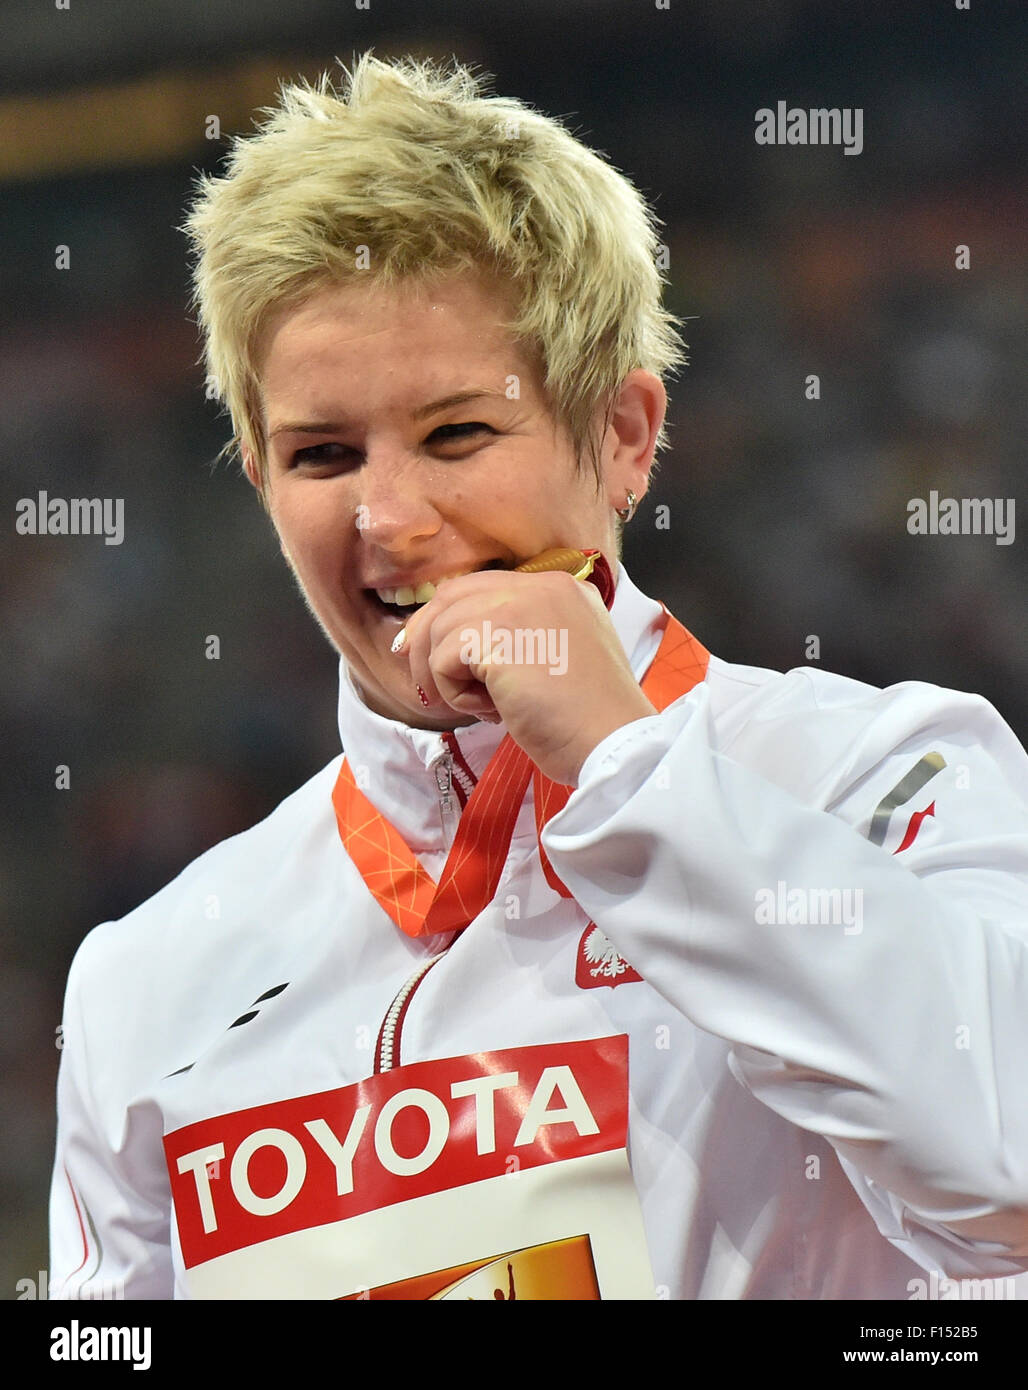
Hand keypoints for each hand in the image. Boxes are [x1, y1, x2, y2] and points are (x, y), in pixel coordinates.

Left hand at [396, 568, 656, 784]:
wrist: (613, 744)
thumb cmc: (589, 720)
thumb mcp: (559, 659)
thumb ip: (522, 638)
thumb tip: (453, 644)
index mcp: (561, 588)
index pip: (482, 587)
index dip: (446, 619)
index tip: (427, 653)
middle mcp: (541, 585)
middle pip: (452, 596)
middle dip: (425, 638)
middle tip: (423, 682)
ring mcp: (520, 604)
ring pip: (442, 628)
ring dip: (447, 676)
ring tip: (486, 707)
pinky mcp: (498, 633)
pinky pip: (443, 659)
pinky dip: (456, 693)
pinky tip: (493, 711)